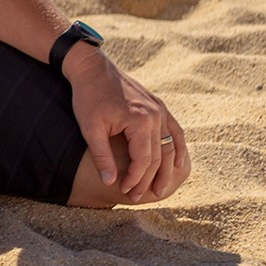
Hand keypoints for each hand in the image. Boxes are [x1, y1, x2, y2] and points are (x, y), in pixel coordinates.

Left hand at [63, 44, 188, 200]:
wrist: (92, 68)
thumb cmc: (88, 97)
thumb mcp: (90, 128)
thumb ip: (102, 156)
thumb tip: (110, 182)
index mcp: (140, 121)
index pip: (143, 160)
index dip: (135, 179)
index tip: (125, 191)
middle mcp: (156, 116)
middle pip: (158, 156)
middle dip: (148, 180)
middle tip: (137, 197)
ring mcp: (160, 110)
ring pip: (169, 146)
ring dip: (166, 169)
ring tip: (160, 189)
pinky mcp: (159, 106)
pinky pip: (175, 131)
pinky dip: (178, 148)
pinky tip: (178, 164)